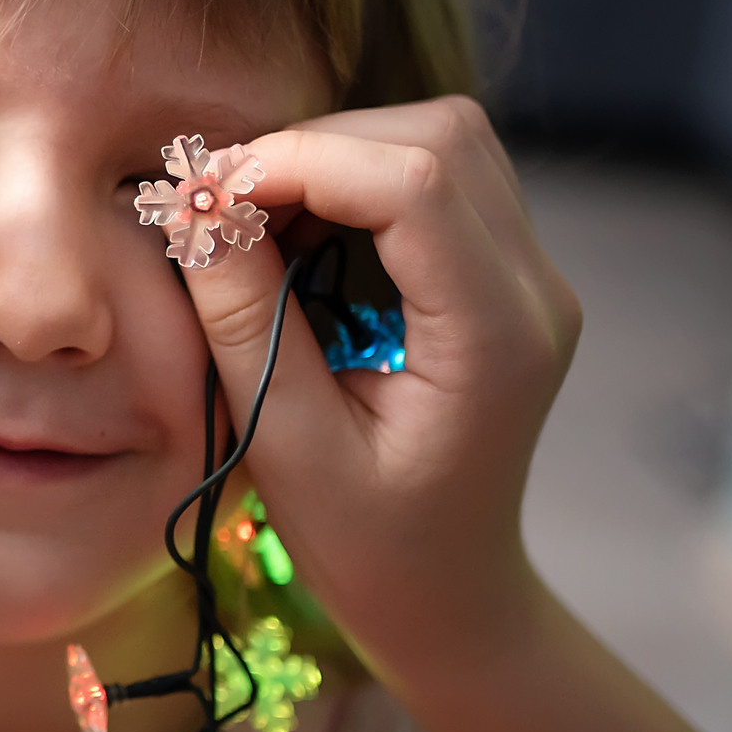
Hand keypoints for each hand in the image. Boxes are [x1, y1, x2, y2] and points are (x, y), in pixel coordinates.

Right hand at [180, 96, 580, 667]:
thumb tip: (197, 210)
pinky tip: (297, 232)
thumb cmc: (369, 546)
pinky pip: (437, 173)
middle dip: (314, 147)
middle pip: (435, 137)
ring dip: (335, 154)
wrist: (450, 594)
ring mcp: (529, 275)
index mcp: (496, 338)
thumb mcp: (288, 448)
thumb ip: (246, 325)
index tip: (207, 198)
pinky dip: (356, 176)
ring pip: (439, 138)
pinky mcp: (502, 270)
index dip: (300, 162)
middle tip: (222, 207)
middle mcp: (534, 289)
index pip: (414, 182)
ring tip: (256, 219)